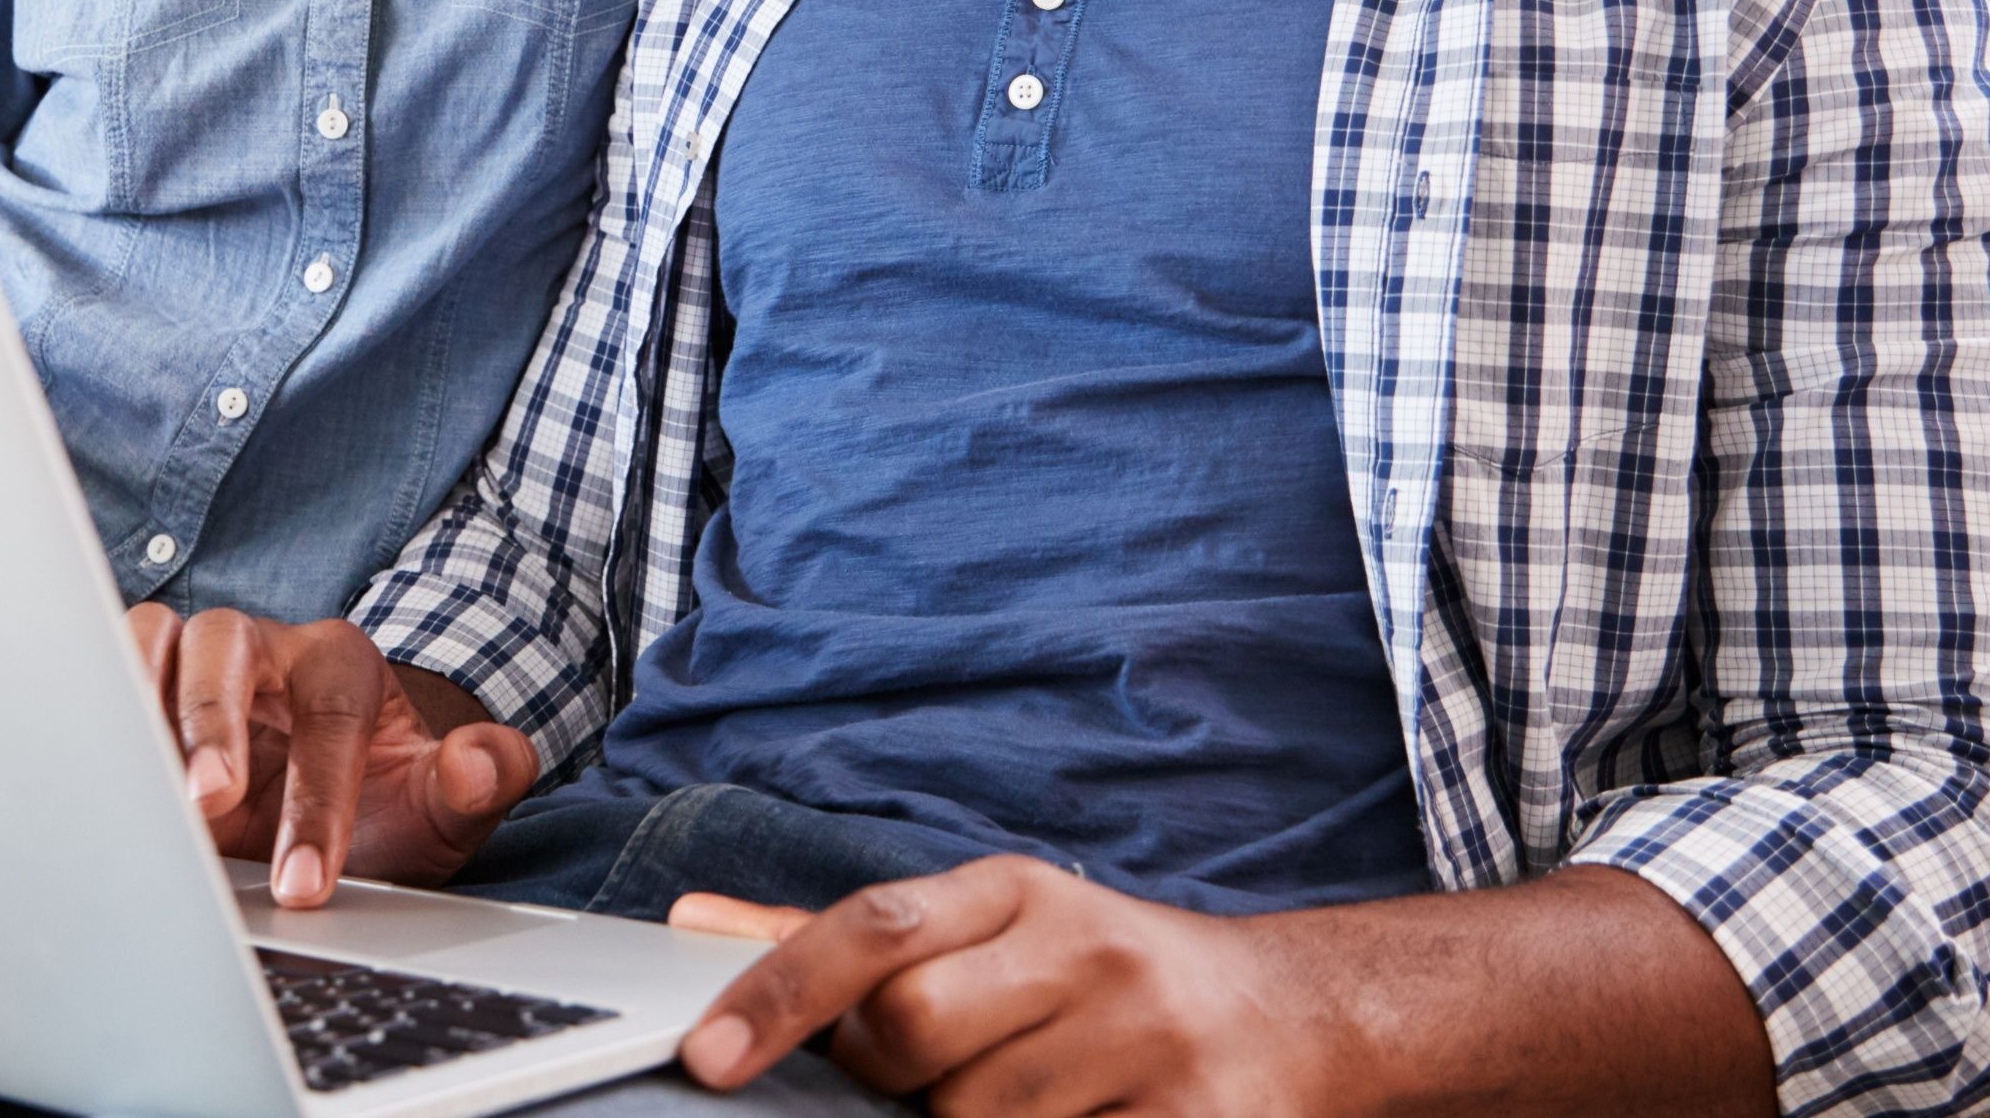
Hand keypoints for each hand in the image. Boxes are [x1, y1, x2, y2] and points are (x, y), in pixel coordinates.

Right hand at [125, 604, 538, 905]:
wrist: (334, 812)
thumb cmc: (381, 806)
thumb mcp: (439, 808)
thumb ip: (477, 781)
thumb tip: (483, 759)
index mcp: (342, 664)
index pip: (329, 717)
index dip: (317, 802)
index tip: (306, 881)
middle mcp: (264, 648)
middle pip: (225, 643)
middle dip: (213, 723)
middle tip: (207, 804)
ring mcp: (194, 663)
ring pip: (153, 638)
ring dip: (139, 702)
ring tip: (137, 780)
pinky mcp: (141, 689)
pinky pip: (104, 670)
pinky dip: (95, 710)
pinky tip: (92, 774)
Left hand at [666, 859, 1335, 1116]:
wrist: (1292, 1014)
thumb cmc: (1107, 976)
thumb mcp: (990, 928)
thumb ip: (846, 940)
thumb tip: (697, 922)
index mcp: (1021, 893)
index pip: (877, 927)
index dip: (780, 990)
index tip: (710, 1054)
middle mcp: (1087, 952)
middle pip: (917, 1032)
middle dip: (894, 1077)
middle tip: (931, 1082)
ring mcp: (1147, 1042)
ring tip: (1025, 1102)